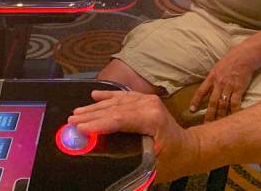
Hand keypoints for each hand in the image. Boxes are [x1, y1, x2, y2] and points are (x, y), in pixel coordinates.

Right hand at [69, 91, 197, 182]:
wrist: (189, 148)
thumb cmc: (172, 159)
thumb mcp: (153, 165)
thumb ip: (129, 160)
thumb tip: (106, 163)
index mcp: (152, 119)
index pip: (119, 119)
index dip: (98, 123)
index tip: (79, 128)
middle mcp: (149, 105)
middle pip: (114, 109)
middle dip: (91, 115)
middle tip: (71, 121)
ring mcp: (148, 100)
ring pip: (116, 102)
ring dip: (95, 107)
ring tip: (76, 113)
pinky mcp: (146, 99)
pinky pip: (123, 96)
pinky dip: (107, 96)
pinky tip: (94, 96)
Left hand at [190, 44, 260, 122]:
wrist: (245, 54)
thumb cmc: (232, 59)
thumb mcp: (218, 66)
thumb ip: (214, 77)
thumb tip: (210, 86)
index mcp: (212, 77)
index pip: (201, 91)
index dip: (196, 101)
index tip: (191, 110)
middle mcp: (219, 82)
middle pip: (212, 102)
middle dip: (208, 115)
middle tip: (206, 126)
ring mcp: (229, 86)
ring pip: (222, 105)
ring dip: (220, 117)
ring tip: (218, 127)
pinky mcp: (239, 88)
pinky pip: (235, 103)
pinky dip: (234, 112)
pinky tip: (233, 119)